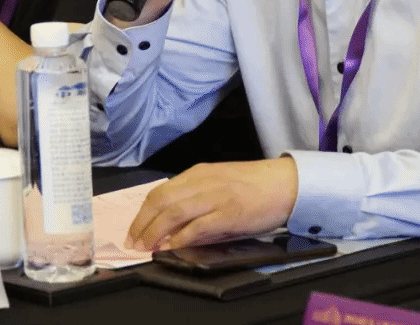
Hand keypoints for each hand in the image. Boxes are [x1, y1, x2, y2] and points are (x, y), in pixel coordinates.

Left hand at [127, 158, 297, 250]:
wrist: (285, 183)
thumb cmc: (254, 186)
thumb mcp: (219, 183)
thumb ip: (196, 197)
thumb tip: (173, 225)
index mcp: (198, 173)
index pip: (159, 192)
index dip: (142, 213)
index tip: (134, 230)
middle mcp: (202, 181)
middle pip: (161, 201)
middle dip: (142, 224)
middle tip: (134, 243)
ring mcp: (215, 196)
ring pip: (173, 212)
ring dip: (155, 232)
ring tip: (147, 248)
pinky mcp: (228, 213)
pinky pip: (197, 226)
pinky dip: (181, 237)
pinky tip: (173, 246)